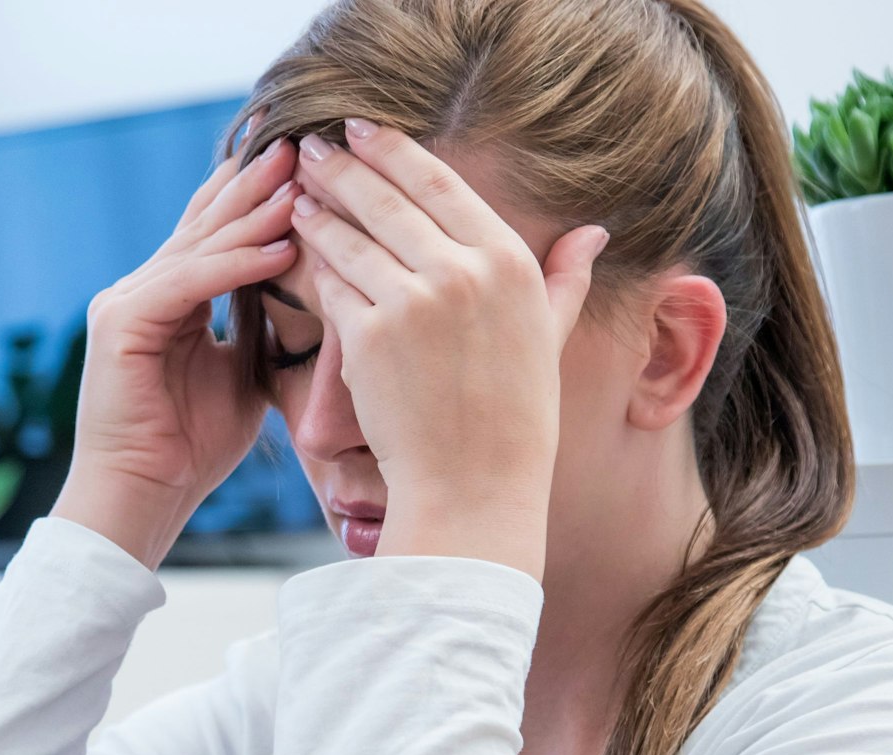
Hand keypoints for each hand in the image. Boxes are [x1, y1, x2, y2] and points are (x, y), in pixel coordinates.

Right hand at [52, 114, 302, 568]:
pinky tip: (280, 247)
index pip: (214, 235)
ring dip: (254, 215)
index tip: (308, 171)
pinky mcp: (122, 323)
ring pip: (199, 245)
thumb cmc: (191, 450)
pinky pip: (189, 282)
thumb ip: (260, 330)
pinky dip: (236, 264)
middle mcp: (141, 289)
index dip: (257, 201)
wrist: (142, 498)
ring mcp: (126, 301)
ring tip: (301, 183)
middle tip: (303, 146)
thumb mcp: (242, 377)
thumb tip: (306, 292)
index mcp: (166, 299)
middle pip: (205, 225)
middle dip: (255, 186)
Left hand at [287, 119, 607, 579]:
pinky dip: (313, 266)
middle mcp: (463, 272)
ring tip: (297, 194)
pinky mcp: (369, 338)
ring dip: (317, 210)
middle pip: (386, 198)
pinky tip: (298, 250)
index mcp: (509, 262)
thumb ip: (565, 279)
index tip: (361, 129)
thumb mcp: (549, 338)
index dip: (393, 149)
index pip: (439, 183)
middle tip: (310, 148)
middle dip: (341, 167)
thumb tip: (595, 233)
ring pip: (349, 238)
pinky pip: (332, 286)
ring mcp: (412, 302)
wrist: (475, 486)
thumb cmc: (515, 417)